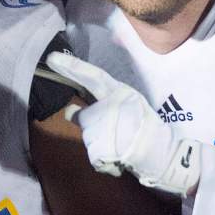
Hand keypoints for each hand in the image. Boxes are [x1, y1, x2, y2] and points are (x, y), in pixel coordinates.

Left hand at [47, 52, 201, 196]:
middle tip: (117, 130)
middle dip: (92, 124)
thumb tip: (75, 107)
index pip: (92, 76)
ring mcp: (103, 128)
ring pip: (89, 134)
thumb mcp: (128, 101)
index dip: (72, 67)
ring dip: (100, 139)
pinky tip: (120, 154)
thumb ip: (103, 99)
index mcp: (118, 92)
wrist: (163, 154)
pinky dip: (104, 156)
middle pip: (83, 115)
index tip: (51, 58)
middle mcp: (108, 107)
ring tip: (122, 142)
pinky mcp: (100, 149)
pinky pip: (94, 152)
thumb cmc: (146, 125)